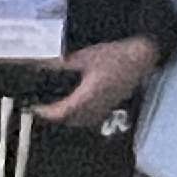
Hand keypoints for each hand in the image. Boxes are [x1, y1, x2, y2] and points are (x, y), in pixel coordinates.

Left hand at [32, 34, 160, 127]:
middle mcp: (96, 107)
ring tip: (54, 107)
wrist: (141, 58)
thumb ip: (65, 64)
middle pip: (69, 120)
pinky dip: (78, 116)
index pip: (62, 112)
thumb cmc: (115, 55)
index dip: (46, 113)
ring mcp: (105, 108)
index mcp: (88, 95)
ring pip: (80, 121)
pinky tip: (74, 107)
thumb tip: (45, 66)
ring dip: (67, 117)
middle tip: (40, 107)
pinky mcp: (110, 106)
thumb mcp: (86, 56)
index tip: (35, 108)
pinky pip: (90, 118)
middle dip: (55, 116)